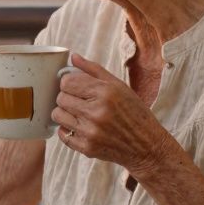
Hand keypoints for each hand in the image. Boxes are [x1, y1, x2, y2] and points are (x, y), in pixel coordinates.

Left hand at [51, 53, 174, 175]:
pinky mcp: (86, 147)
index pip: (67, 82)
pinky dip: (67, 129)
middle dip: (67, 97)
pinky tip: (81, 127)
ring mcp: (90, 131)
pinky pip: (62, 134)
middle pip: (60, 98)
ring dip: (65, 113)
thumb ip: (93, 70)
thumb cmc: (134, 112)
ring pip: (57, 115)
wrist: (146, 145)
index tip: (76, 86)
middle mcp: (96, 112)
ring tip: (79, 113)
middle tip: (80, 100)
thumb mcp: (119, 86)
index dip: (68, 82)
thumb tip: (72, 57)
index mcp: (106, 92)